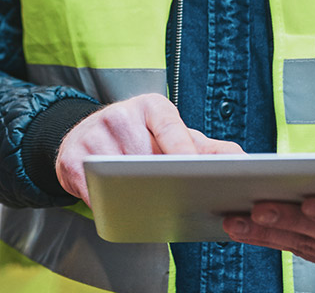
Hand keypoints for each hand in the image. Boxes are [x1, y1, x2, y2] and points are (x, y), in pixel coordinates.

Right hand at [56, 93, 242, 204]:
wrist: (83, 137)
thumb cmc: (137, 138)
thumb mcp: (170, 135)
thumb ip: (206, 148)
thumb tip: (244, 160)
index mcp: (150, 106)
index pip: (171, 126)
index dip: (184, 150)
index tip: (196, 172)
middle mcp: (120, 115)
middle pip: (145, 156)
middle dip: (161, 180)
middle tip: (179, 199)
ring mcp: (92, 135)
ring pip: (119, 175)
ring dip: (133, 195)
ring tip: (147, 206)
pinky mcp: (70, 158)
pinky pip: (92, 188)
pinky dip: (106, 203)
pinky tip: (117, 208)